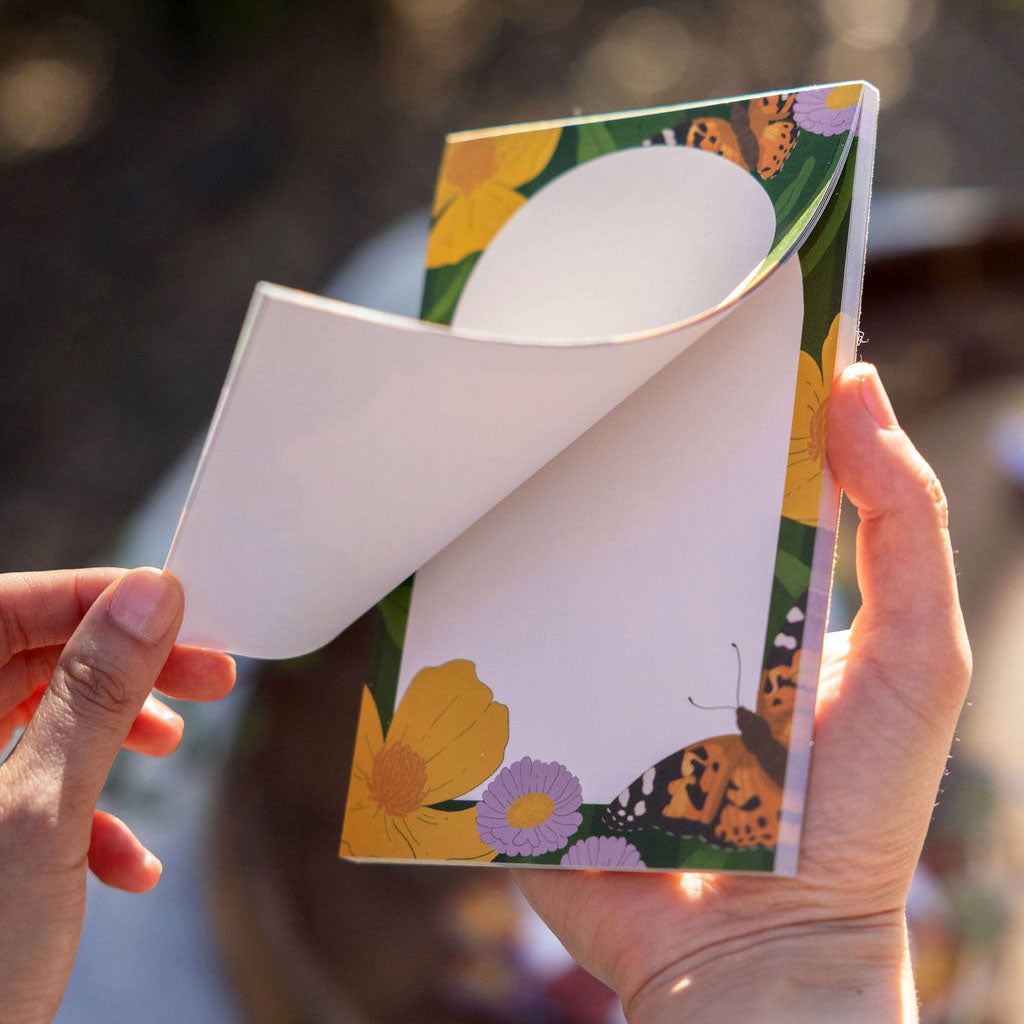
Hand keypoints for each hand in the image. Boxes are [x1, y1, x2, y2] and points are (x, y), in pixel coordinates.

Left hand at [0, 567, 234, 1023]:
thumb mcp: (43, 813)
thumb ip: (95, 696)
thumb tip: (147, 597)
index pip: (8, 607)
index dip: (96, 598)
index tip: (176, 607)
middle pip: (35, 662)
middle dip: (128, 669)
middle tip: (206, 676)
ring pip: (43, 723)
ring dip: (118, 735)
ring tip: (172, 749)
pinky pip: (40, 795)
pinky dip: (96, 819)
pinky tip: (131, 863)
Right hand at [514, 364, 971, 1022]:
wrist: (759, 958)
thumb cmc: (855, 814)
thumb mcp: (918, 657)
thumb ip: (902, 528)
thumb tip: (857, 389)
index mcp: (743, 589)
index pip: (712, 476)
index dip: (696, 405)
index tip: (663, 325)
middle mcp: (661, 618)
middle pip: (614, 516)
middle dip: (584, 455)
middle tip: (544, 378)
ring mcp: (592, 671)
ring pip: (538, 578)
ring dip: (509, 528)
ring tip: (471, 456)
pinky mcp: (535, 731)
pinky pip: (485, 665)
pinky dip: (456, 626)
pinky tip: (429, 566)